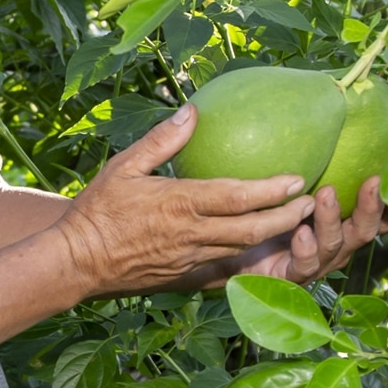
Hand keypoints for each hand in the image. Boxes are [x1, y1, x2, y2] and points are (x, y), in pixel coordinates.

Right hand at [49, 104, 315, 298]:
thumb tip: (193, 109)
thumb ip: (163, 139)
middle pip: (251, 229)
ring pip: (243, 251)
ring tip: (296, 222)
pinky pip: (226, 270)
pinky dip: (250, 261)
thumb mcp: (125, 165)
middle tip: (309, 202)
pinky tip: (265, 252)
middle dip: (286, 217)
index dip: (271, 189)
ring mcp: (190, 261)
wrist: (78, 261)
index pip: (236, 197)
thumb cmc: (98, 209)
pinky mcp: (185, 279)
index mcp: (178, 203)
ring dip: (273, 237)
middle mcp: (190, 235)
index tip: (296, 177)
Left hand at [223, 176, 387, 285]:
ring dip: (331, 220)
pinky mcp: (290, 275)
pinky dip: (305, 249)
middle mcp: (335, 244)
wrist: (233, 246)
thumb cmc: (269, 207)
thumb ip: (313, 164)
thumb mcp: (293, 184)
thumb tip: (330, 113)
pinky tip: (301, 232)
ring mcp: (316, 262)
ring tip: (325, 195)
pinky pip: (303, 265)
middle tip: (371, 182)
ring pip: (333, 245)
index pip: (376, 216)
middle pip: (363, 231)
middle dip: (370, 207)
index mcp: (342, 224)